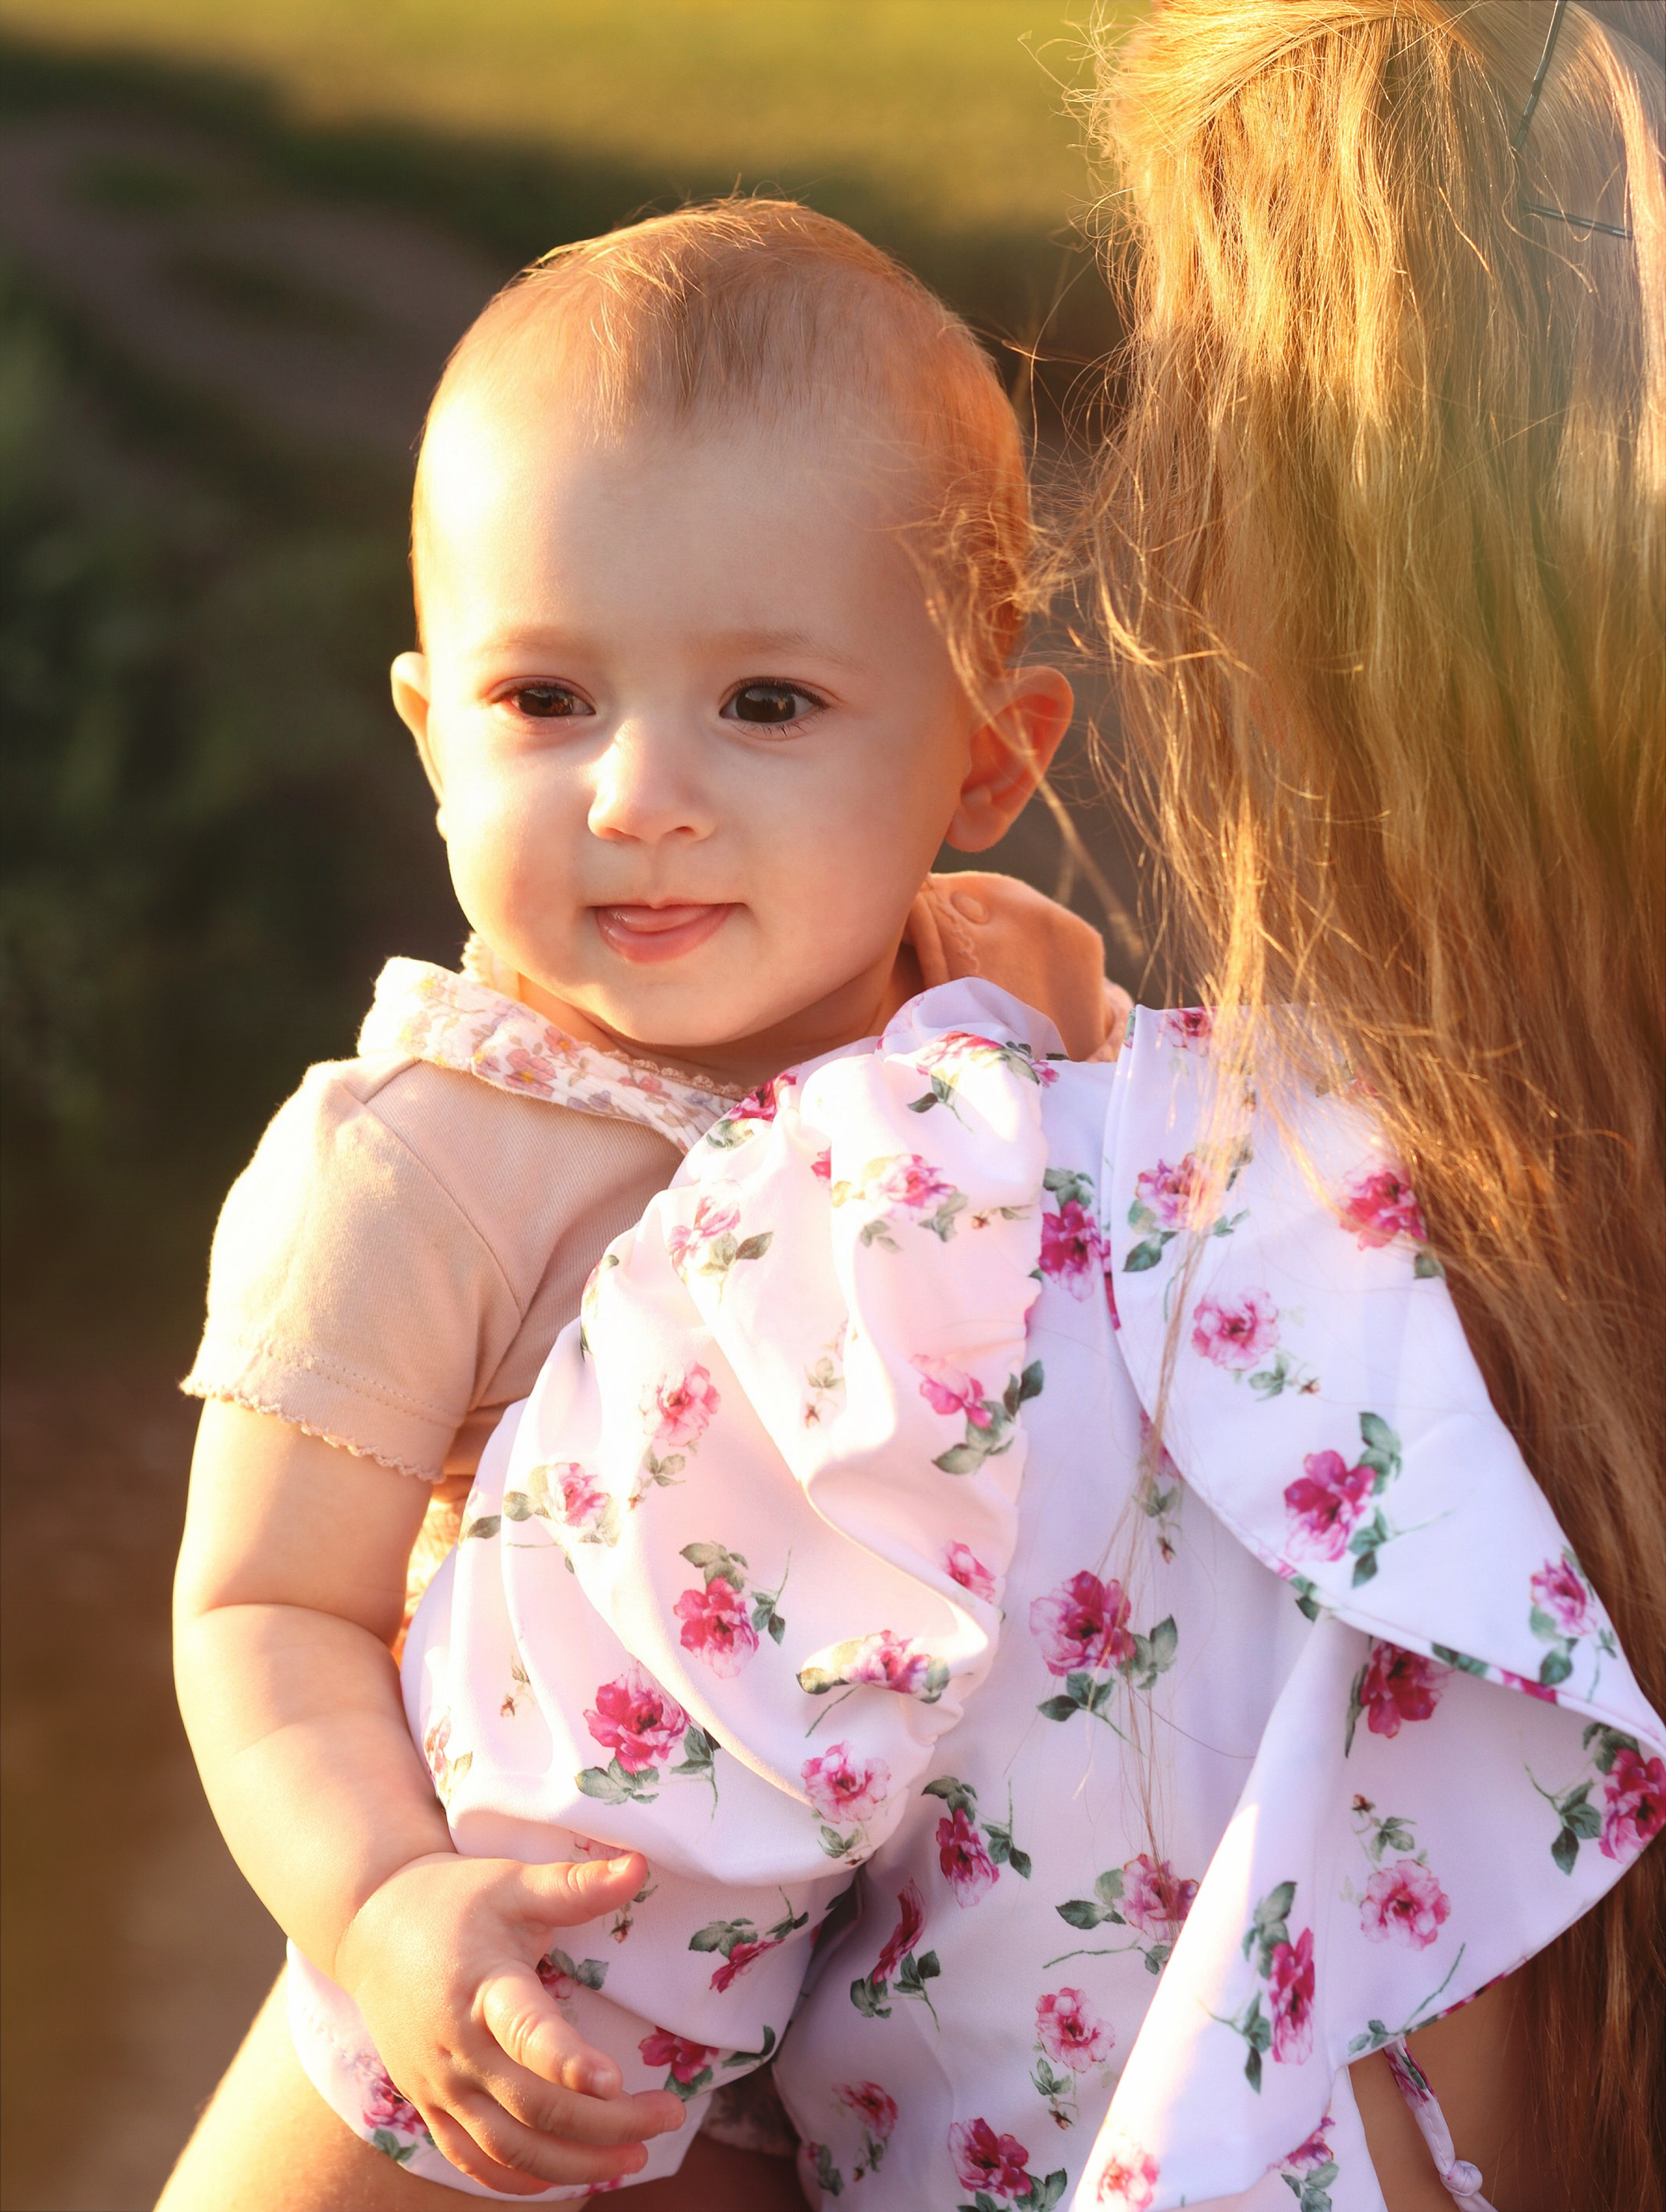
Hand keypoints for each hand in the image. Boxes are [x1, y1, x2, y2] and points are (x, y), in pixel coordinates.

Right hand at [335, 1850, 687, 2194]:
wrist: (372, 1926)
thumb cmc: (455, 1900)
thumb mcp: (514, 1883)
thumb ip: (575, 1884)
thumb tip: (639, 1865)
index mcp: (482, 1987)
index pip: (526, 2033)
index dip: (568, 2061)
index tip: (615, 2080)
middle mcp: (458, 2047)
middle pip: (533, 2105)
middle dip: (606, 2122)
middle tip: (669, 2115)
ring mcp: (440, 2085)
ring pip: (509, 2148)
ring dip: (574, 2163)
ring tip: (636, 2157)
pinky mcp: (430, 2105)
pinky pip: (474, 2161)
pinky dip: (521, 2180)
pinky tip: (571, 2177)